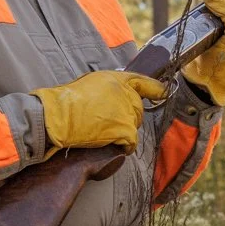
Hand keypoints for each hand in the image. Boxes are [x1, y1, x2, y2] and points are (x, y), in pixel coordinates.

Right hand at [33, 68, 167, 149]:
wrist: (60, 116)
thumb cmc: (69, 101)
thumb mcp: (90, 81)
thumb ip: (110, 86)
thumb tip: (119, 94)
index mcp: (118, 79)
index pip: (143, 81)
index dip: (156, 88)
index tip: (165, 92)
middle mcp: (127, 93)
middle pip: (138, 108)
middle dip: (128, 115)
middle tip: (107, 120)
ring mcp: (128, 112)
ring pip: (134, 125)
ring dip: (123, 130)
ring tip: (103, 130)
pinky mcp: (125, 129)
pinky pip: (131, 141)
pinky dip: (125, 146)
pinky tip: (114, 145)